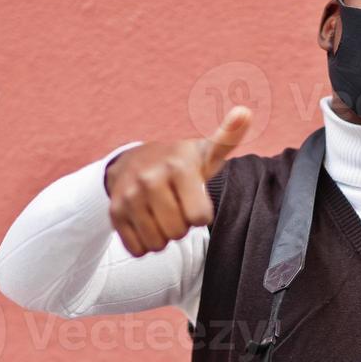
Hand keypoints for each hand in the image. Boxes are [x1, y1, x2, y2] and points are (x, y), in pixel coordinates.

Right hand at [103, 106, 251, 256]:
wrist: (134, 161)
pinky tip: (146, 221)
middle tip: (175, 205)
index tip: (193, 198)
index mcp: (178, 166)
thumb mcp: (206, 153)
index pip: (199, 218)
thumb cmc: (181, 163)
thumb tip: (245, 112)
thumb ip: (227, 137)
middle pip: (177, 232)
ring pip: (156, 243)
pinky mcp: (114, 212)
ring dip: (162, 235)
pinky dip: (144, 243)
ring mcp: (129, 196)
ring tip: (161, 213)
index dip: (200, 215)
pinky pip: (137, 249)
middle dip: (181, 226)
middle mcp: (150, 179)